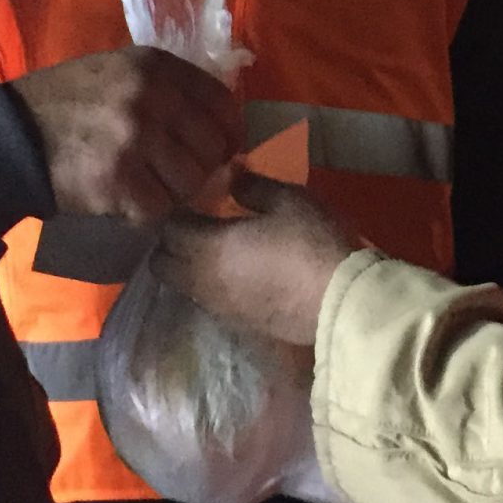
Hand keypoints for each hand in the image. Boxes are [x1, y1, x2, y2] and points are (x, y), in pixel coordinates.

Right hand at [9, 48, 243, 222]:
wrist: (8, 137)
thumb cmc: (66, 104)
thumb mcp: (118, 72)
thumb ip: (168, 89)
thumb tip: (221, 126)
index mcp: (155, 65)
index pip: (222, 103)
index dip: (228, 133)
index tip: (221, 150)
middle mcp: (151, 95)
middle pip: (213, 147)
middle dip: (200, 168)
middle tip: (176, 176)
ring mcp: (136, 138)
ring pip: (191, 182)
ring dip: (173, 193)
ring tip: (146, 187)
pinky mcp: (119, 179)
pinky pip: (159, 208)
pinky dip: (145, 212)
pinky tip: (124, 201)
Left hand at [157, 174, 356, 348]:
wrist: (341, 303)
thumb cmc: (312, 243)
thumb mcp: (288, 200)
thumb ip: (251, 186)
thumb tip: (230, 177)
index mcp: (208, 246)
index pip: (168, 229)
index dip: (177, 213)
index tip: (196, 203)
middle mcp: (203, 281)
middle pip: (161, 266)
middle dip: (171, 245)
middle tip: (198, 228)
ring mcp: (219, 308)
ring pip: (183, 288)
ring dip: (189, 269)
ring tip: (217, 253)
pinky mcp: (239, 325)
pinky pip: (209, 303)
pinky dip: (211, 288)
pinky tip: (239, 277)